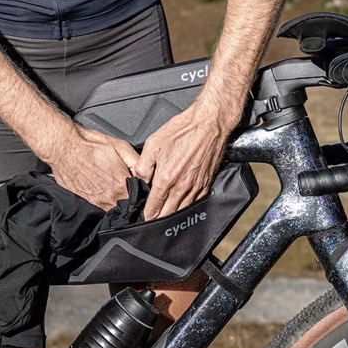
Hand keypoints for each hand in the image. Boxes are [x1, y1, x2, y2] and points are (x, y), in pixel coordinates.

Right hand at [45, 125, 140, 209]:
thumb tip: (146, 173)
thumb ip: (137, 162)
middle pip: (127, 206)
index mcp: (122, 184)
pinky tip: (99, 188)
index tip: (139, 187)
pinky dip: (102, 201)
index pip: (140, 198)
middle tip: (123, 185)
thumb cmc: (89, 144)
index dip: (141, 192)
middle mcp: (110, 197)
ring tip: (109, 186)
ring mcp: (97, 202)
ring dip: (115, 201)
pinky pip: (99, 208)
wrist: (63, 147)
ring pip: (113, 209)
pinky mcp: (85, 203)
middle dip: (129, 198)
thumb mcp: (120, 146)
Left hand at [135, 101, 237, 219]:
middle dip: (159, 219)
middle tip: (151, 223)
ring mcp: (196, 186)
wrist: (208, 124)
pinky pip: (195, 203)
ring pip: (182, 210)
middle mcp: (182, 186)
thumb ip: (143, 166)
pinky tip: (182, 208)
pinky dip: (187, 208)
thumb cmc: (183, 130)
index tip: (143, 218)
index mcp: (166, 178)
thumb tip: (139, 180)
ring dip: (173, 216)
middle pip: (168, 213)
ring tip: (165, 219)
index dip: (147, 214)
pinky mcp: (206, 183)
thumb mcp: (153, 144)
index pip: (154, 206)